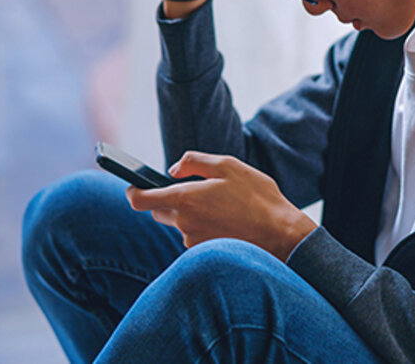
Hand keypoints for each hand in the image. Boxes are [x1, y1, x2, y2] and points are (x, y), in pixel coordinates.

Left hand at [125, 151, 316, 261]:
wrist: (282, 235)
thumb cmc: (257, 197)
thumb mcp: (228, 165)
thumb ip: (193, 162)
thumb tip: (172, 169)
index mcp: (184, 198)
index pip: (139, 200)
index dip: (132, 192)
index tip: (133, 186)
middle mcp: (184, 223)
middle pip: (158, 211)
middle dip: (167, 200)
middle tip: (193, 189)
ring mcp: (193, 240)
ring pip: (178, 224)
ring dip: (189, 213)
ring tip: (220, 204)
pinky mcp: (204, 252)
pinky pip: (194, 235)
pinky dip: (203, 226)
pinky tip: (226, 219)